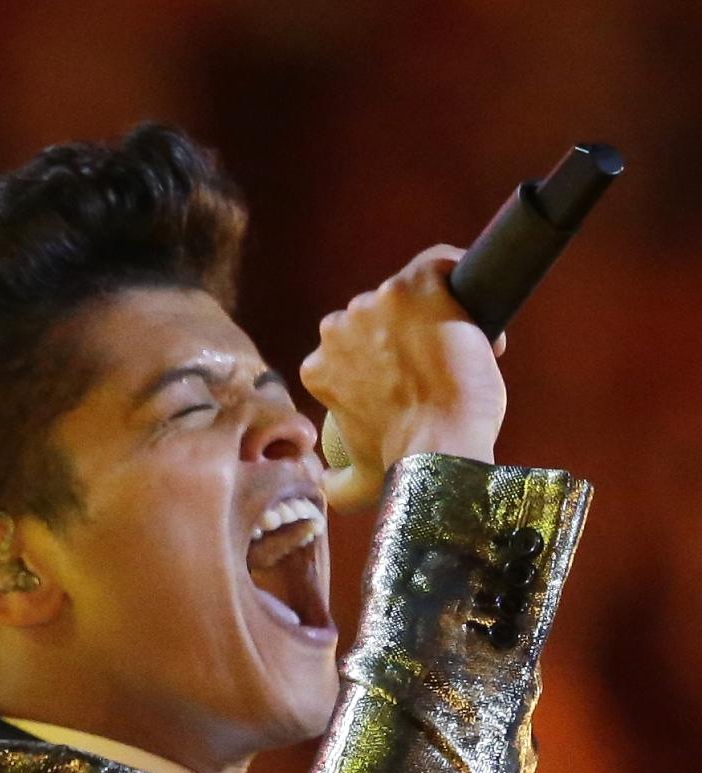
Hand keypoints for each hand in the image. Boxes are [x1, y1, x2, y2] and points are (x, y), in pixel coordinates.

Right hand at [300, 245, 506, 509]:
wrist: (441, 445)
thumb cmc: (403, 466)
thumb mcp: (357, 482)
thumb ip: (336, 485)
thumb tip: (326, 486)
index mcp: (319, 366)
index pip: (352, 348)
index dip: (382, 362)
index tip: (411, 382)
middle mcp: (338, 327)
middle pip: (377, 318)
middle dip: (406, 335)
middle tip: (440, 367)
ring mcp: (377, 301)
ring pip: (409, 293)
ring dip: (436, 313)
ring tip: (464, 347)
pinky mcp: (416, 284)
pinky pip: (439, 264)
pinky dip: (456, 275)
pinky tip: (475, 297)